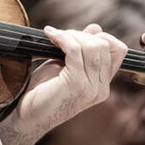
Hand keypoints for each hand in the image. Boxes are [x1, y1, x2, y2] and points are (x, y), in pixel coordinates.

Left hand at [0, 24, 127, 144]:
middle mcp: (101, 89)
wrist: (26, 116)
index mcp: (102, 85)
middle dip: (80, 34)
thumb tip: (96, 28)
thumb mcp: (66, 66)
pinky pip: (75, 50)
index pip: (118, 51)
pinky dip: (63, 38)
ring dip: (71, 35)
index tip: (77, 36)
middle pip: (104, 45)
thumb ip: (82, 50)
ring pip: (92, 46)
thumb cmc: (42, 92)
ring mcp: (91, 88)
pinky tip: (51, 36)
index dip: (100, 37)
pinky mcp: (76, 84)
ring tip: (54, 37)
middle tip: (60, 36)